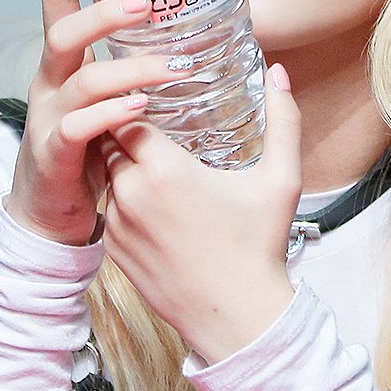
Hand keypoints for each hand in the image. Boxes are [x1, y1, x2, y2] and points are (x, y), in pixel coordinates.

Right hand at [6, 0, 188, 245]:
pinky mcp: (53, 153)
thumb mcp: (111, 102)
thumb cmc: (90, 152)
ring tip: (170, 68)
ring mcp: (48, 117)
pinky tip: (141, 111)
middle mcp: (50, 82)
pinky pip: (79, 126)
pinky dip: (111, 115)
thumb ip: (135, 73)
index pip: (57, 3)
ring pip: (82, 79)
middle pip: (64, 30)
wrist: (51, 216)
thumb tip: (190, 42)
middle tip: (146, 4)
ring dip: (128, 70)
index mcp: (65, 64)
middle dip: (103, 12)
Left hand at [101, 64, 301, 362]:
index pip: (127, 114)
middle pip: (110, 139)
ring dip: (123, 163)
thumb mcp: (281, 180)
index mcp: (165, 170)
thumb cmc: (259, 247)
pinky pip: (108, 207)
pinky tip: (151, 199)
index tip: (153, 97)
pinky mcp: (113, 248)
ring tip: (151, 157)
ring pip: (106, 174)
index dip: (137, 103)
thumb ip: (283, 119)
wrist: (236, 319)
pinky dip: (123, 197)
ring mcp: (117, 223)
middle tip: (151, 119)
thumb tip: (278, 71)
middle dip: (127, 127)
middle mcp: (131, 193)